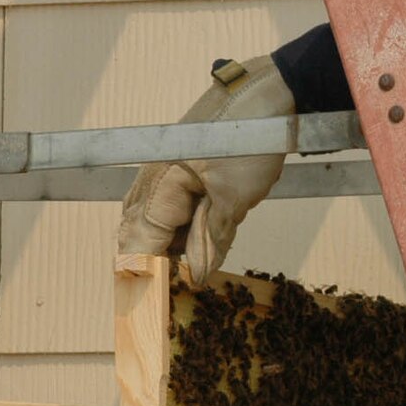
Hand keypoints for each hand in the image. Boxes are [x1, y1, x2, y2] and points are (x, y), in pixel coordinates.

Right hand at [116, 56, 293, 284]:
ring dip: (164, 249)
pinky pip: (167, 207)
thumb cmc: (250, 137)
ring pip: (151, 223)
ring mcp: (162, 172)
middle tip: (165, 298)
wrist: (269, 93)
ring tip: (181, 273)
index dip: (144, 282)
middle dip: (150, 267)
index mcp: (158, 188)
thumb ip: (211, 240)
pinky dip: (177, 229)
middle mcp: (150, 179)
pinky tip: (194, 243)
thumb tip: (195, 276)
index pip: (138, 248)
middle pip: (136, 236)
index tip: (151, 312)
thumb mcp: (235, 199)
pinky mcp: (179, 168)